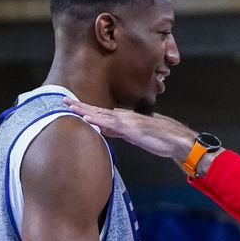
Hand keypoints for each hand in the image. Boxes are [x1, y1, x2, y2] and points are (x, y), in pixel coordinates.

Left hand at [63, 99, 196, 160]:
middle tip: (64, 100)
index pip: (101, 113)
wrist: (175, 139)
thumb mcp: (135, 135)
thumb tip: (106, 130)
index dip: (87, 110)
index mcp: (124, 119)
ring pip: (100, 114)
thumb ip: (121, 131)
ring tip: (69, 106)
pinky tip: (85, 118)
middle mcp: (123, 117)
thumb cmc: (160, 138)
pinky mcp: (129, 128)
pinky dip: (97, 120)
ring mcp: (126, 121)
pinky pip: (109, 124)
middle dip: (80, 106)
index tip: (74, 107)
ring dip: (84, 110)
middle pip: (97, 110)